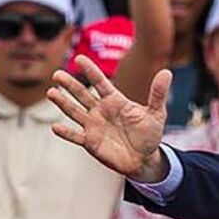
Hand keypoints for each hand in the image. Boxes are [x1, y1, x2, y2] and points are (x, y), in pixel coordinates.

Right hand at [49, 55, 171, 182]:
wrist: (144, 159)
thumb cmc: (150, 134)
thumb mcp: (156, 113)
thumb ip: (158, 93)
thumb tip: (167, 72)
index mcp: (115, 101)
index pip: (100, 82)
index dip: (90, 71)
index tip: (80, 58)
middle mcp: (101, 111)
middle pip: (82, 94)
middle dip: (70, 84)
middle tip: (57, 74)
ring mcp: (94, 126)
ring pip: (74, 111)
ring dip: (63, 103)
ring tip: (50, 92)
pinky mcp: (91, 142)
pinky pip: (75, 136)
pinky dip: (66, 133)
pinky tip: (55, 127)